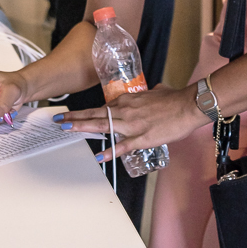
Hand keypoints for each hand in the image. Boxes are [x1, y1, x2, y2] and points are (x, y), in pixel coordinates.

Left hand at [64, 84, 204, 161]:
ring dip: (83, 128)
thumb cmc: (174, 99)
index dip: (85, 113)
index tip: (73, 115)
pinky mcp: (142, 137)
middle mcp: (125, 110)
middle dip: (75, 117)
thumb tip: (154, 91)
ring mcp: (132, 124)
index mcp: (128, 101)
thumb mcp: (156, 92)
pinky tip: (99, 156)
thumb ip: (150, 94)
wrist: (188, 105)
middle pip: (95, 115)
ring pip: (102, 126)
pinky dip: (109, 151)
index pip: (102, 108)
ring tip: (67, 129)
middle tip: (58, 119)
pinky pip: (122, 146)